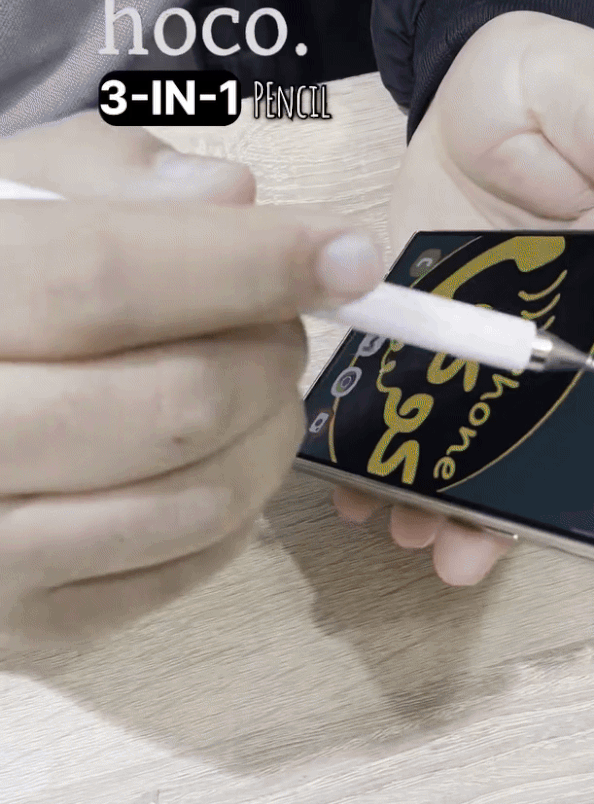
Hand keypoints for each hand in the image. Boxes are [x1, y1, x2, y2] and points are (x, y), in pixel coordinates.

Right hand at [0, 112, 382, 645]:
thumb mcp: (12, 198)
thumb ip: (108, 180)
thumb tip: (234, 198)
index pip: (110, 280)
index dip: (250, 266)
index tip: (350, 257)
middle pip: (177, 403)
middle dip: (271, 358)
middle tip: (281, 330)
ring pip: (199, 498)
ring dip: (270, 435)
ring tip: (257, 391)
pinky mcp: (30, 623)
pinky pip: (184, 571)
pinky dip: (236, 508)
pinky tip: (220, 456)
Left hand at [335, 11, 593, 585]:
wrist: (469, 81)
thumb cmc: (546, 84)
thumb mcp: (592, 101)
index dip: (582, 459)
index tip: (546, 518)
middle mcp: (540, 336)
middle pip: (527, 437)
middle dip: (493, 504)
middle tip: (455, 556)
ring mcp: (474, 338)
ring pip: (461, 430)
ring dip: (430, 489)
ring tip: (400, 532)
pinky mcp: (418, 325)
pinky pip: (403, 390)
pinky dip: (380, 433)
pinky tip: (351, 475)